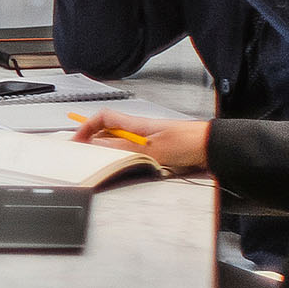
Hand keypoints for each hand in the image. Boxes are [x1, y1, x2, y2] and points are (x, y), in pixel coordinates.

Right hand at [71, 109, 209, 173]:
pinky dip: (126, 161)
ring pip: (119, 145)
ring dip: (111, 155)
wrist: (212, 148)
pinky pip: (133, 154)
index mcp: (135, 125)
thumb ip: (121, 149)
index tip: (76, 141)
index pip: (102, 118)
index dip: (86, 127)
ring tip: (105, 166)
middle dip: (94, 144)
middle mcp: (139, 131)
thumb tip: (96, 147)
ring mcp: (147, 140)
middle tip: (85, 157)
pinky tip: (129, 169)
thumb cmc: (187, 142)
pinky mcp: (157, 151)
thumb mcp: (149, 149)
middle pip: (108, 133)